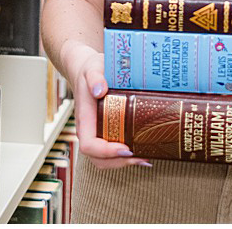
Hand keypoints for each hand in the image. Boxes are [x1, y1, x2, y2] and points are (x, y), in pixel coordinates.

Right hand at [67, 43, 151, 169]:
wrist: (88, 70)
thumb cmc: (91, 70)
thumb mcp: (93, 68)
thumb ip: (95, 77)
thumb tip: (99, 90)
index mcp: (85, 119)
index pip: (89, 145)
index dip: (106, 151)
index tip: (125, 148)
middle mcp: (91, 130)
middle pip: (98, 159)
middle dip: (119, 162)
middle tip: (142, 157)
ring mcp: (98, 132)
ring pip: (106, 159)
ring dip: (124, 162)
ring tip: (146, 157)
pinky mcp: (108, 130)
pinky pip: (114, 150)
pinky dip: (127, 155)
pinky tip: (145, 150)